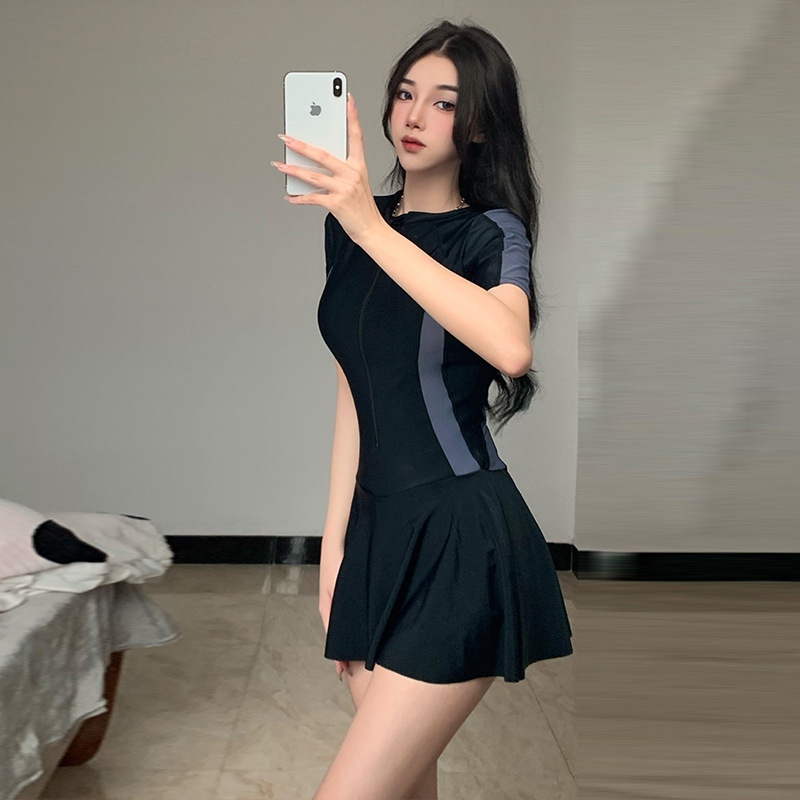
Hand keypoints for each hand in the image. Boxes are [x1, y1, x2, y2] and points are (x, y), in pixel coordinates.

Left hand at [271, 93, 385, 245]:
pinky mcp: (337, 203)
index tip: (347, 99)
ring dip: (293, 170)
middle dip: (301, 145)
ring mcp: (344, 188)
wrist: (371, 230)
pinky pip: (312, 198)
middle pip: (323, 154)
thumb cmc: (361, 206)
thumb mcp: (356, 183)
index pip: (356, 136)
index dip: (352, 116)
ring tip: (279, 165)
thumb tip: (313, 162)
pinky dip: (299, 197)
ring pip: (313, 175)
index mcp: (359, 166)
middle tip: (285, 137)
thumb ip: (340, 170)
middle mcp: (352, 174)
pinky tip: (290, 195)